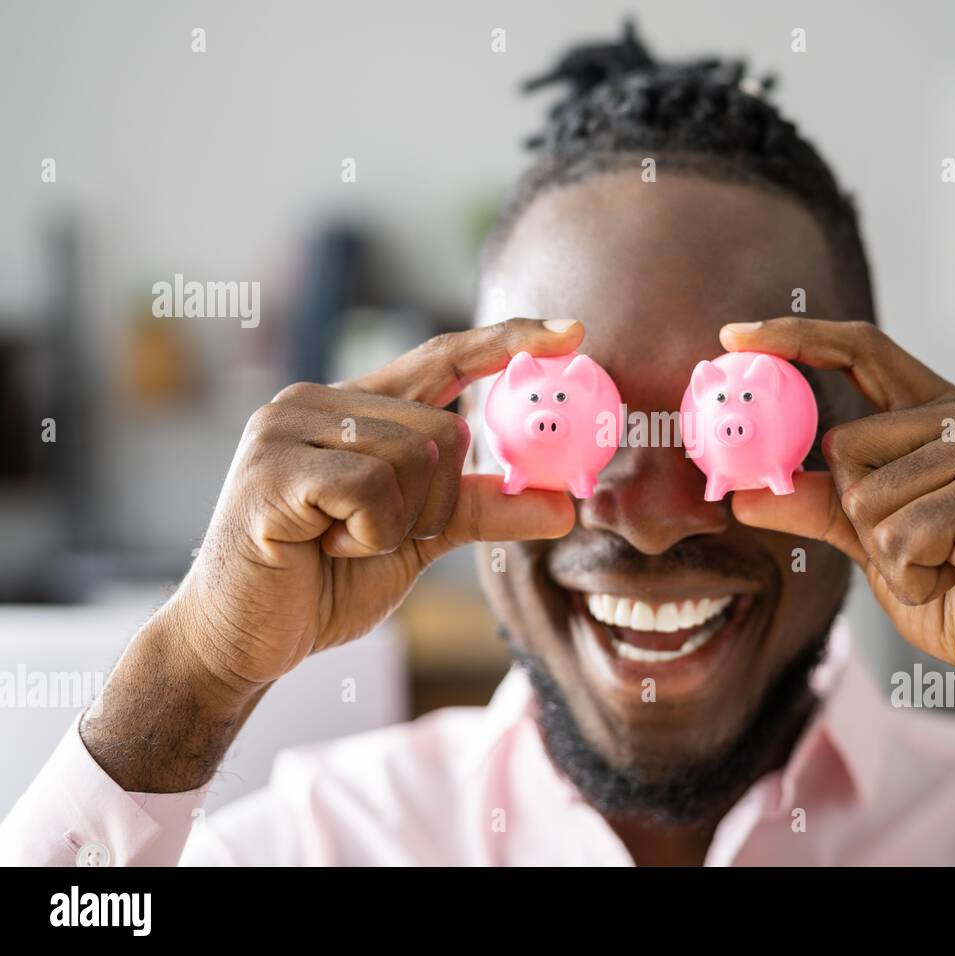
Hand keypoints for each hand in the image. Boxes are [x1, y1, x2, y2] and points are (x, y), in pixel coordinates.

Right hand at [177, 318, 581, 694]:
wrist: (239, 643)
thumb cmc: (323, 583)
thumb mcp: (418, 540)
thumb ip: (480, 511)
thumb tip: (564, 504)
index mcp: (350, 406)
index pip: (443, 359)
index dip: (507, 343)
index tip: (573, 333)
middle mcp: (315, 402)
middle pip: (443, 427)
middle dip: (434, 502)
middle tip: (376, 536)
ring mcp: (286, 429)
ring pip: (414, 457)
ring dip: (398, 524)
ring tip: (339, 543)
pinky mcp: (272, 470)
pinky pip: (374, 489)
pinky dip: (370, 535)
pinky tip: (321, 548)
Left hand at [724, 318, 954, 798]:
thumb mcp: (878, 542)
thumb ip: (819, 506)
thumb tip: (743, 493)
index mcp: (947, 414)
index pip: (862, 352)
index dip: (795, 339)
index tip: (732, 337)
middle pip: (847, 445)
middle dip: (861, 515)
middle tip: (925, 547)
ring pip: (867, 497)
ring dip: (890, 556)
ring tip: (949, 566)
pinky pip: (900, 535)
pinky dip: (912, 575)